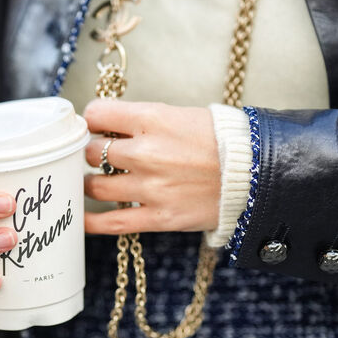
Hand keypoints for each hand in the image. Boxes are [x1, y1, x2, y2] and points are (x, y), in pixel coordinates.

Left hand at [83, 100, 220, 234]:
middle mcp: (146, 152)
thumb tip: (106, 127)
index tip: (96, 127)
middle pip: (92, 152)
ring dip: (92, 185)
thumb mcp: (179, 115)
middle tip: (102, 157)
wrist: (255, 172)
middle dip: (93, 154)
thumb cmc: (218, 140)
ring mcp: (151, 187)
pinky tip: (82, 219)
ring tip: (98, 183)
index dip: (92, 120)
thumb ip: (141, 121)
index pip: (96, 114)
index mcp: (152, 119)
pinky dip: (91, 223)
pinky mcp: (159, 217)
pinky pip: (112, 223)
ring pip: (95, 187)